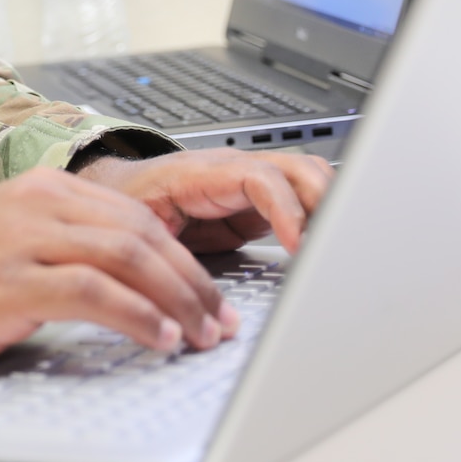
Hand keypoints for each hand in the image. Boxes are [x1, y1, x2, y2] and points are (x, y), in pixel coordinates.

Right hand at [0, 168, 237, 367]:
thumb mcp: (22, 236)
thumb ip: (77, 239)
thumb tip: (148, 272)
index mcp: (46, 187)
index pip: (136, 214)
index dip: (185, 257)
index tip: (211, 295)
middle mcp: (39, 204)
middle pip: (141, 232)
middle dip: (191, 281)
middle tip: (218, 319)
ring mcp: (25, 239)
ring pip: (126, 256)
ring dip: (175, 299)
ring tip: (198, 333)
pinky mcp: (13, 281)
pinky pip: (92, 292)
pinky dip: (135, 315)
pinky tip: (156, 337)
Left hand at [75, 147, 335, 254]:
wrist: (119, 192)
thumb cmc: (127, 204)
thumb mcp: (143, 230)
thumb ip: (174, 254)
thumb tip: (200, 293)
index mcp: (202, 173)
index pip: (260, 178)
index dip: (286, 209)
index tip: (301, 244)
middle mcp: (233, 171)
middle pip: (296, 168)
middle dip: (323, 200)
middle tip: (337, 243)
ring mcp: (249, 184)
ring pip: (305, 175)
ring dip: (329, 202)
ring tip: (341, 242)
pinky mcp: (258, 204)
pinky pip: (300, 196)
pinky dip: (321, 212)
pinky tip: (328, 242)